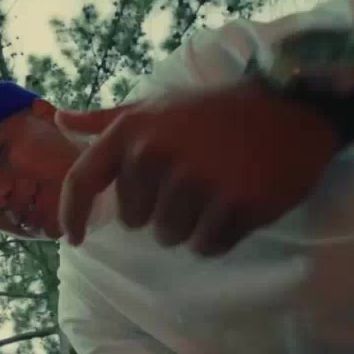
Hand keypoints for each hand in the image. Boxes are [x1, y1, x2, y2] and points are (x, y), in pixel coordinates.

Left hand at [57, 87, 340, 255]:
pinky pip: (207, 247)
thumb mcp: (158, 106)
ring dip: (191, 224)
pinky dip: (220, 236)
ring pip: (170, 238)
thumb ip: (108, 120)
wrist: (293, 108)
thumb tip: (60, 120)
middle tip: (194, 177)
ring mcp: (197, 180)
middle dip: (159, 209)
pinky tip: (237, 204)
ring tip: (217, 188)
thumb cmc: (216, 112)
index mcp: (132, 129)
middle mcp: (157, 153)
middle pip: (135, 220)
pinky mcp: (236, 206)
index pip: (82, 179)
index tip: (74, 238)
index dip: (71, 214)